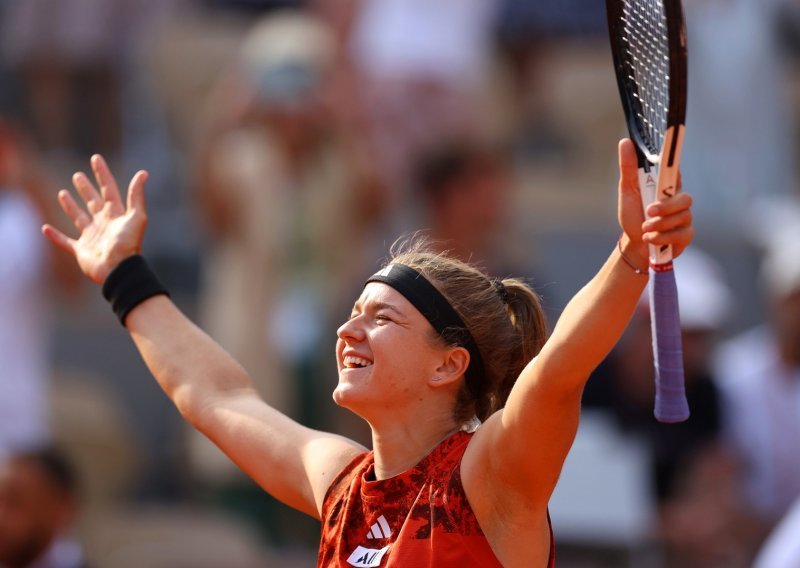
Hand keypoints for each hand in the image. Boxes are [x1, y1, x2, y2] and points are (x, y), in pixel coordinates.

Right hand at [42, 155, 148, 283]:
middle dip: (86, 188)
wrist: (118, 269)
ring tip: (62, 193)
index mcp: (116, 215)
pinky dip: (55, 236)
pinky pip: (65, 242)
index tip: (96, 158)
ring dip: (71, 206)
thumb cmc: (128, 244)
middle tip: (77, 175)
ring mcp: (92, 237)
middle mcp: (103, 224)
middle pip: (93, 202)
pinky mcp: (82, 251)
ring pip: (79, 218)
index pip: (108, 189)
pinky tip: (45, 228)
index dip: (102, 174)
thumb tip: (143, 173)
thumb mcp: (137, 217)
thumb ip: (136, 196)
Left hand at [617, 138, 693, 262]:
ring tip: (644, 228)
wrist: (635, 244)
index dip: (678, 163)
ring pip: (682, 217)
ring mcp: (685, 217)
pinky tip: (651, 239)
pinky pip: (681, 234)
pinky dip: (663, 238)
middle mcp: (679, 199)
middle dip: (665, 207)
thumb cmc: (633, 214)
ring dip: (659, 224)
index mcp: (666, 185)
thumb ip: (629, 168)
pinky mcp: (686, 234)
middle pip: (685, 198)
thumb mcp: (628, 191)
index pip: (677, 170)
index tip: (675, 159)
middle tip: (648, 212)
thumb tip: (625, 142)